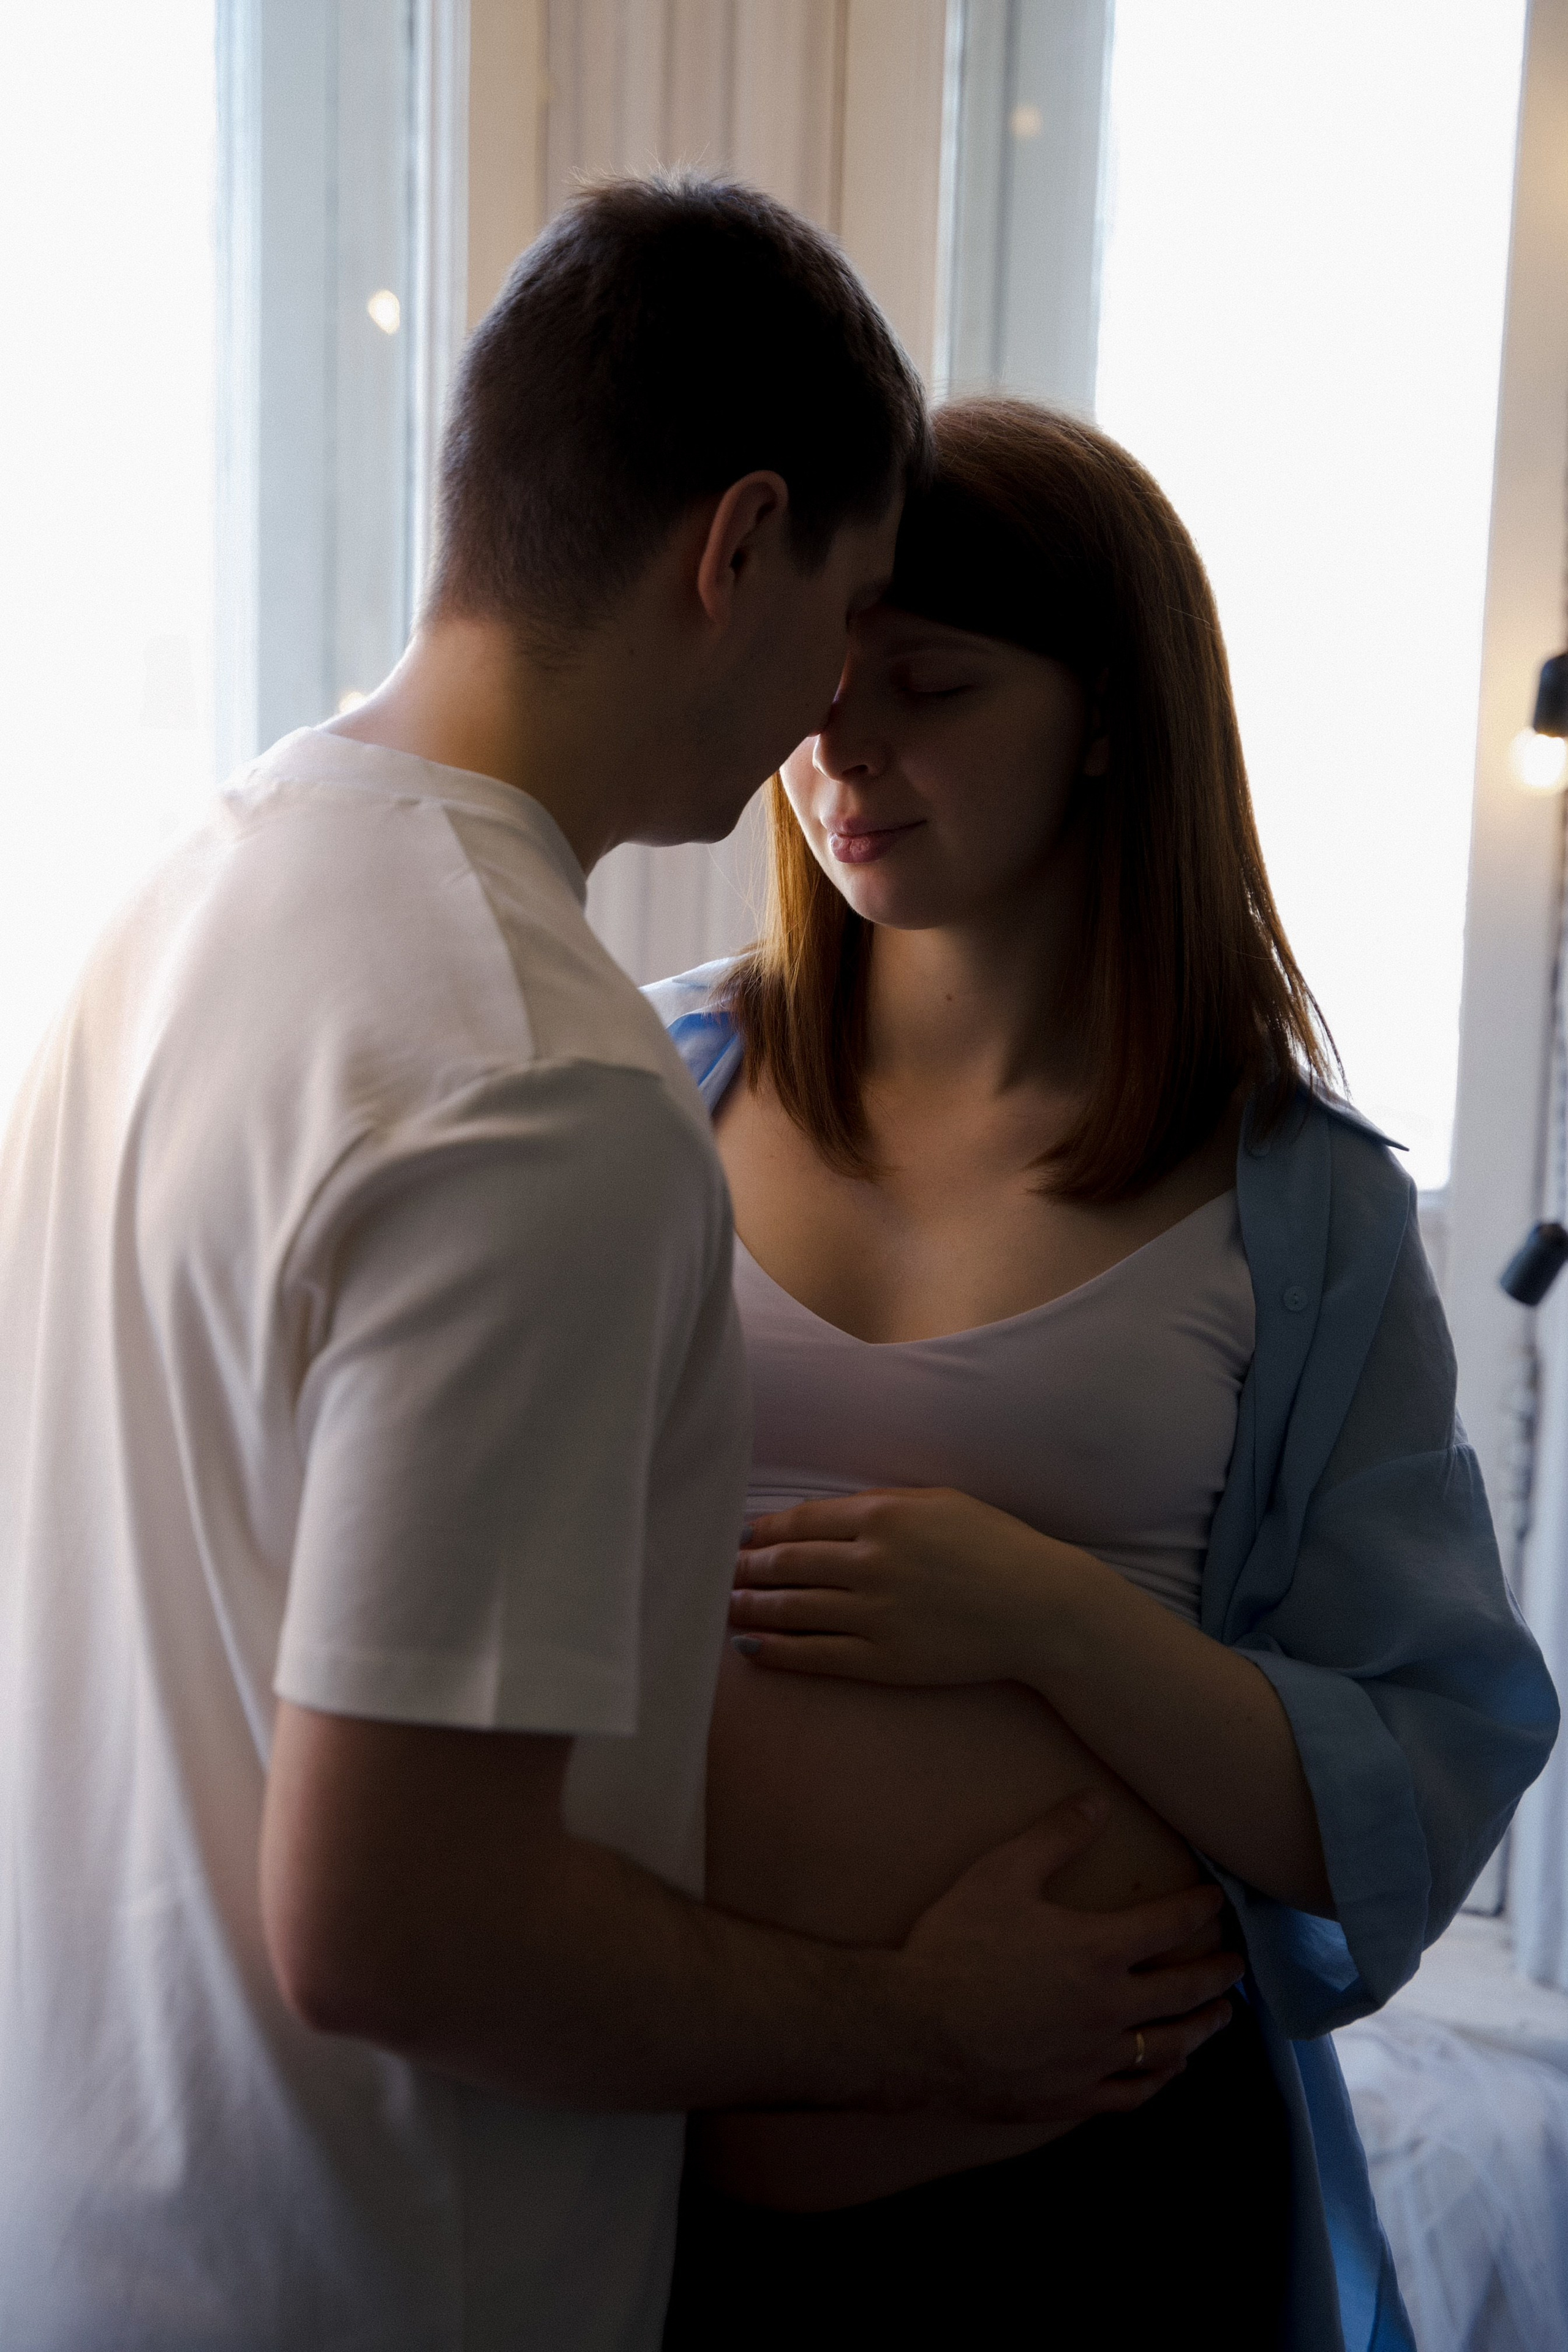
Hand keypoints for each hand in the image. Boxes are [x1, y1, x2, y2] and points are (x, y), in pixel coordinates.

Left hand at [731, 1487, 1078, 1684]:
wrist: (1041, 1608)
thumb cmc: (995, 1545)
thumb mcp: (939, 1502)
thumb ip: (882, 1504)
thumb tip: (825, 1514)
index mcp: (885, 1515)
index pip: (802, 1521)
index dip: (763, 1530)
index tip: (741, 1535)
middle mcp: (872, 1562)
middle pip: (787, 1563)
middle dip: (745, 1568)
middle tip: (719, 1570)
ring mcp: (875, 1614)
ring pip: (792, 1609)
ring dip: (750, 1607)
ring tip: (723, 1607)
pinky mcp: (884, 1660)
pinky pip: (815, 1655)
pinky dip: (777, 1650)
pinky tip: (751, 1648)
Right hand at [893, 1794, 1242, 2123]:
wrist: (916, 2029)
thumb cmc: (958, 1946)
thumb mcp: (1002, 1872)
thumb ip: (1055, 1836)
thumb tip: (1098, 1800)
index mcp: (1098, 1950)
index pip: (1169, 1925)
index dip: (1199, 1909)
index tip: (1217, 1902)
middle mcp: (1111, 2007)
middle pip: (1185, 1990)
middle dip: (1218, 1974)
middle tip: (1238, 1965)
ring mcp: (1095, 2058)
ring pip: (1170, 2047)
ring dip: (1202, 2028)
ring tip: (1221, 2018)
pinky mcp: (1073, 2095)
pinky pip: (1133, 2094)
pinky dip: (1160, 2080)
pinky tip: (1169, 2073)